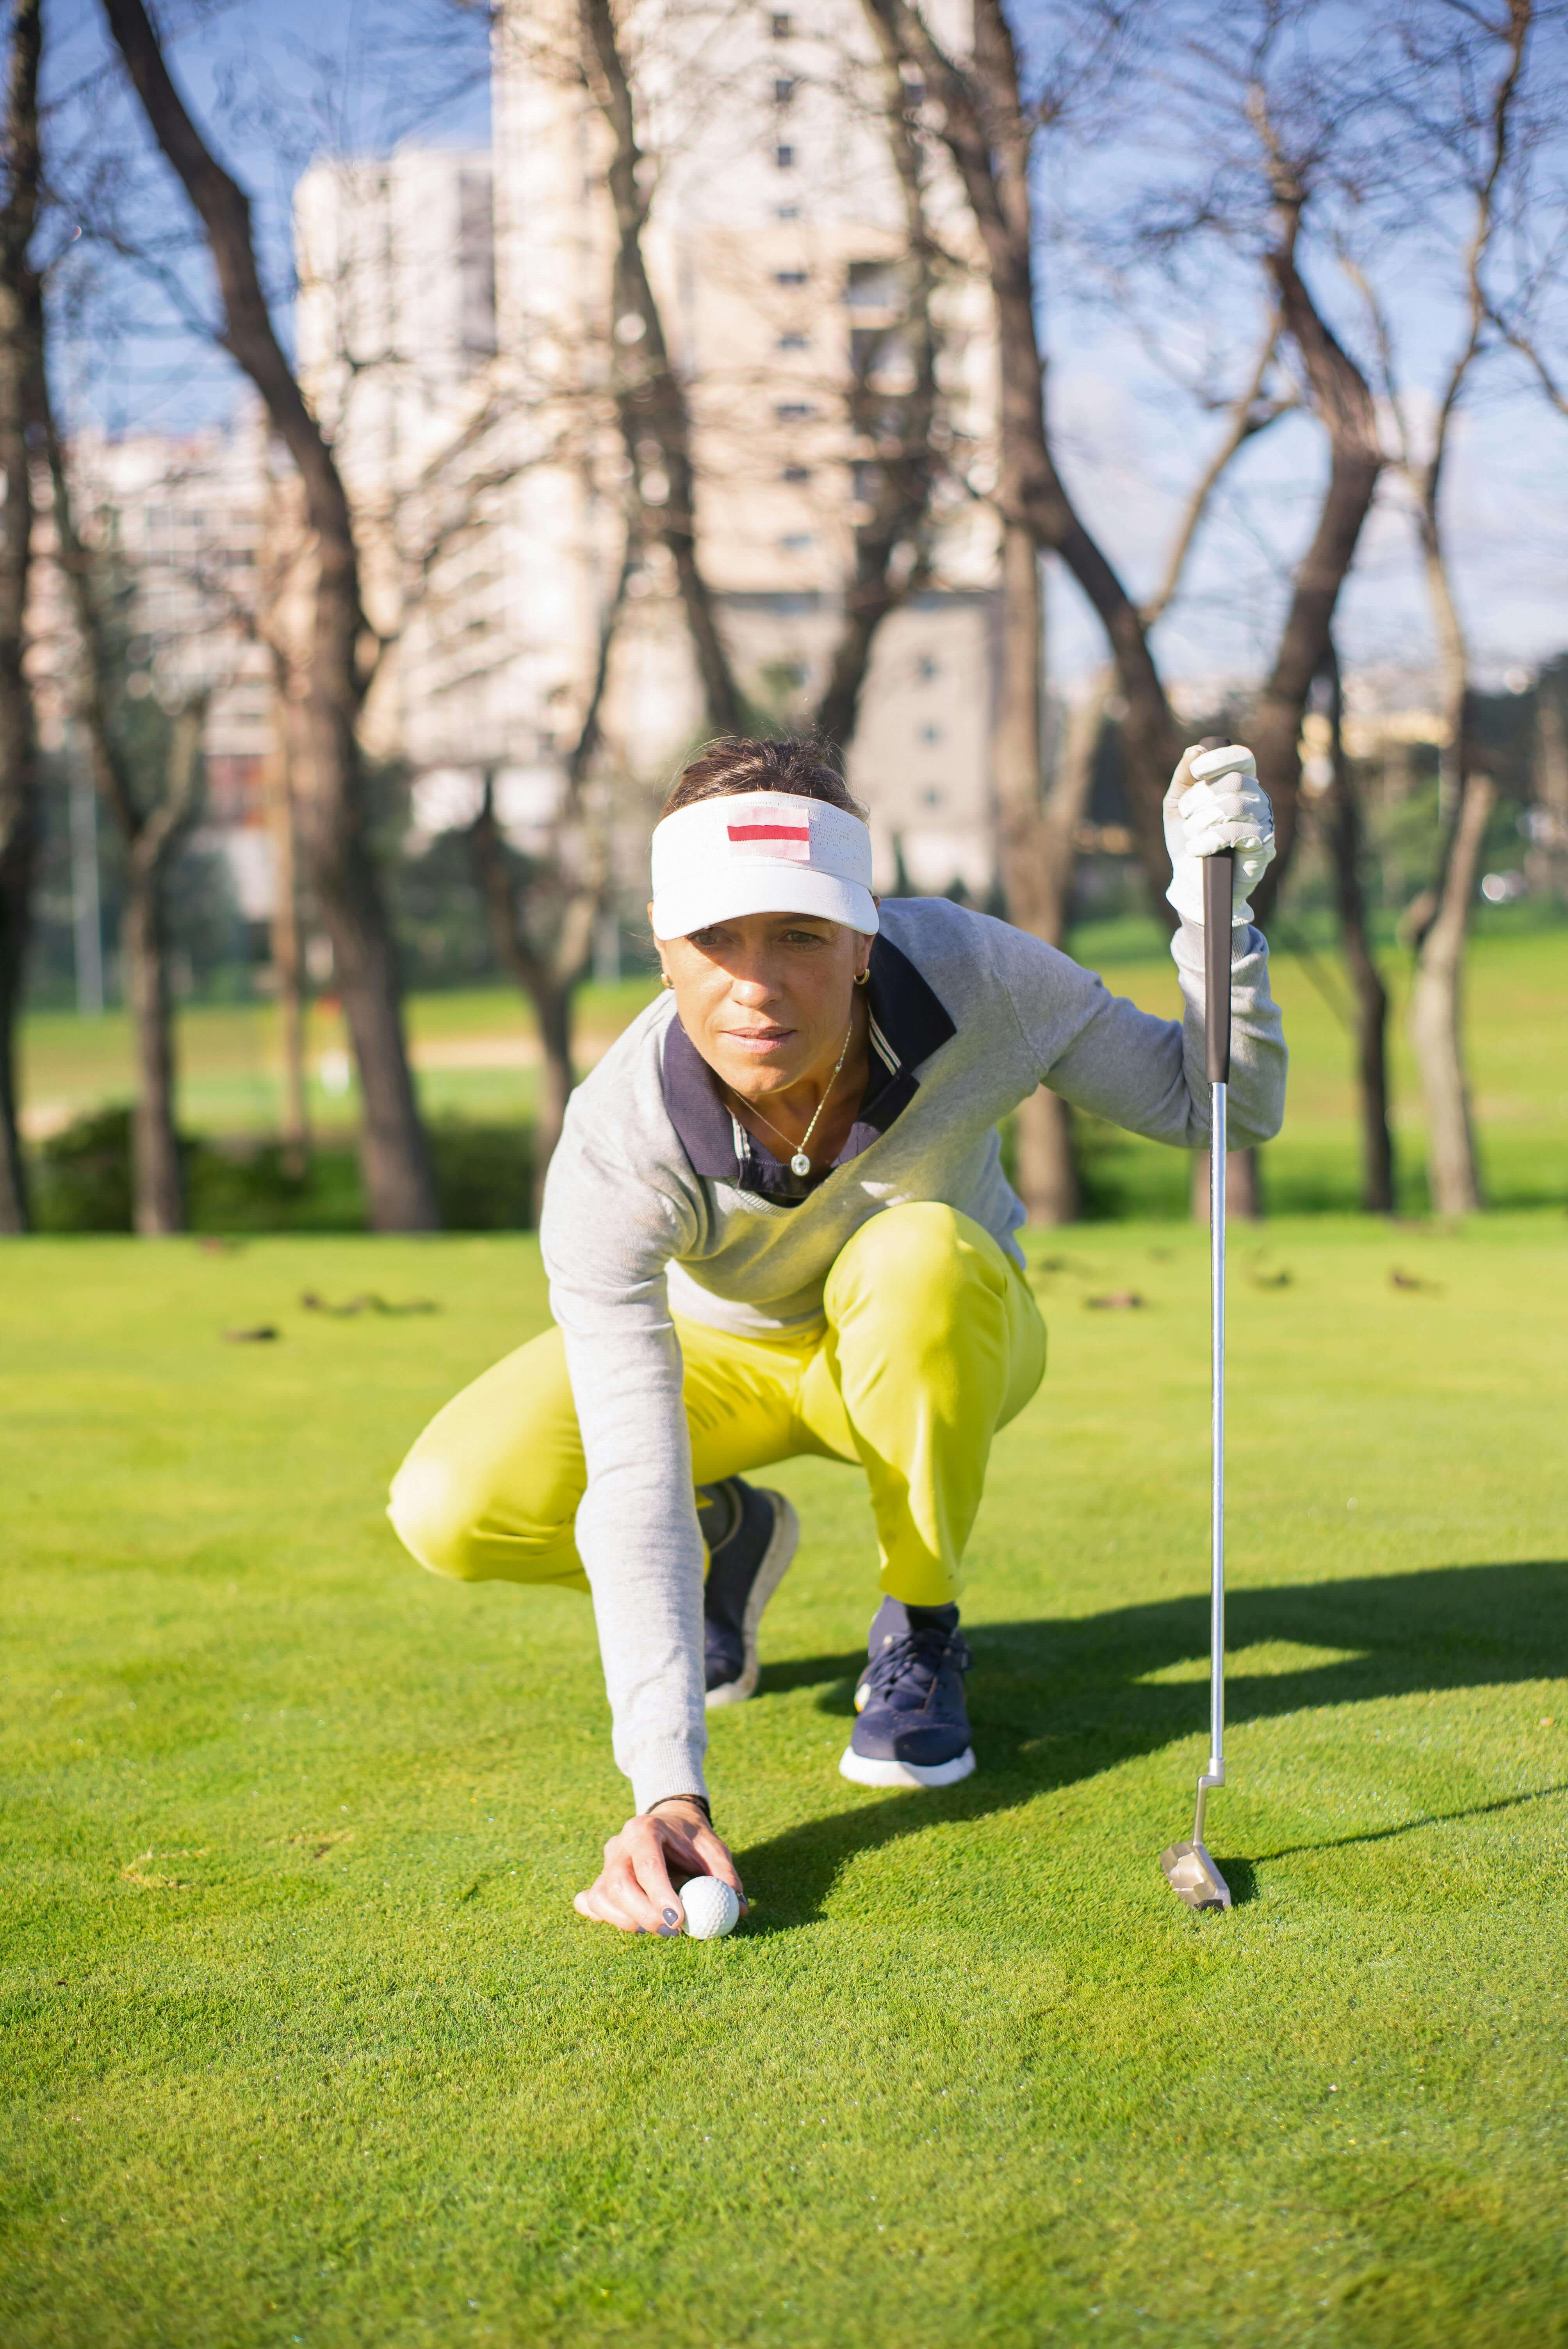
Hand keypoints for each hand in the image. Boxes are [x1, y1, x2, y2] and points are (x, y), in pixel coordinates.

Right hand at [572, 1797, 746, 1934]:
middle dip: (643, 1915)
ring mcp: (605, 1863)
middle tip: (672, 1932)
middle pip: (618, 1884)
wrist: (669, 1822)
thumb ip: (725, 1875)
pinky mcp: (600, 1880)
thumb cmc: (693, 1839)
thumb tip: (737, 1909)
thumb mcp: (714, 1849)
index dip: (660, 1895)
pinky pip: (591, 1902)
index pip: (647, 1863)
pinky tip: (629, 1922)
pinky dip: (604, 1917)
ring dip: (626, 1921)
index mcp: (645, 1829)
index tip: (679, 1921)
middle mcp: (619, 1844)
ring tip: (657, 1929)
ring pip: (602, 1897)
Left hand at [1163, 742, 1275, 925]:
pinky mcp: (1264, 846)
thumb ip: (1184, 777)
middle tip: (1187, 817)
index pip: (1243, 757)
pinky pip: (1238, 831)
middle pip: (1234, 781)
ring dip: (1202, 821)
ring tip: (1191, 836)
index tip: (1197, 771)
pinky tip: (1198, 850)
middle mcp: (1257, 799)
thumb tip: (1195, 749)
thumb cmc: (1188, 841)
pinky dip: (1210, 839)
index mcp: (1240, 784)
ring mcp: (1264, 822)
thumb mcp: (1177, 807)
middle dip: (1200, 798)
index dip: (1221, 759)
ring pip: (1234, 805)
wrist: (1193, 882)